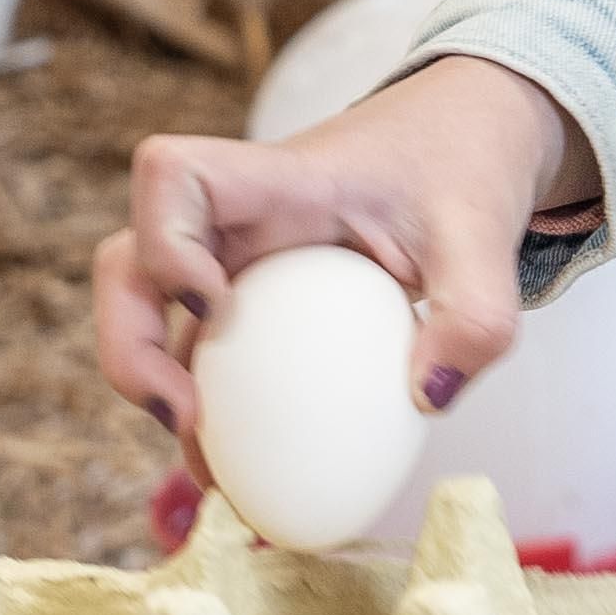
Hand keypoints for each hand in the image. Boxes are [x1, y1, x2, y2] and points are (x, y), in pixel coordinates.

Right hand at [85, 51, 586, 430]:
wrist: (465, 141)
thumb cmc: (462, 169)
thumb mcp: (488, 237)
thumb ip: (477, 316)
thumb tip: (426, 400)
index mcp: (282, 181)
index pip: (173, 173)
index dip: (165, 238)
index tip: (214, 303)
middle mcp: (239, 220)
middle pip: (128, 261)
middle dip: (129, 344)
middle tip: (184, 417)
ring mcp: (238, 263)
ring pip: (149, 314)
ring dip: (156, 389)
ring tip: (209, 466)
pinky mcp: (252, 303)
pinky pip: (200, 354)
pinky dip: (207, 412)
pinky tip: (242, 473)